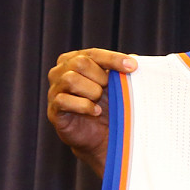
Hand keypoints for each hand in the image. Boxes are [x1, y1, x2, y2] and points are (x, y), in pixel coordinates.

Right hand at [46, 48, 136, 176]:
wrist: (99, 136)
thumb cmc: (107, 106)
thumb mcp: (117, 86)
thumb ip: (123, 71)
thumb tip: (135, 58)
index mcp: (75, 60)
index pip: (94, 54)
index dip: (113, 59)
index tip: (133, 66)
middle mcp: (60, 72)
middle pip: (80, 63)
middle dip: (100, 77)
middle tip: (109, 90)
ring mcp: (54, 90)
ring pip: (71, 80)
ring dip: (92, 91)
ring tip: (100, 101)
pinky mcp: (54, 110)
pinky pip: (64, 101)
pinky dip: (84, 106)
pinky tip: (96, 111)